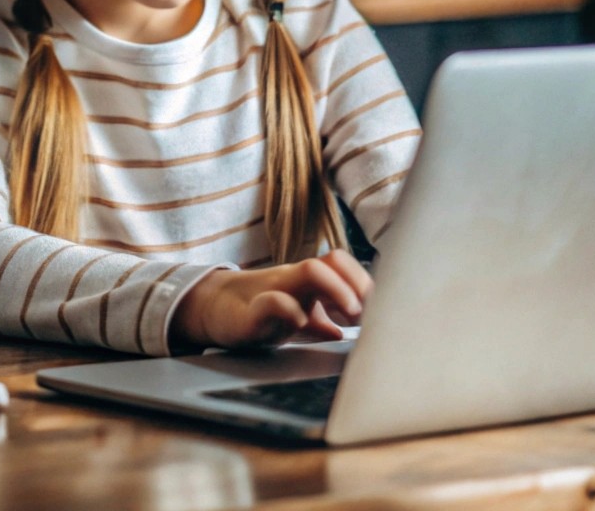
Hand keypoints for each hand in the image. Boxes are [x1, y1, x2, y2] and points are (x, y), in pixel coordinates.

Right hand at [170, 250, 371, 350]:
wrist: (214, 311)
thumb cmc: (259, 313)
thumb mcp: (296, 320)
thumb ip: (320, 323)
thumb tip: (343, 332)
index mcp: (308, 283)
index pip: (342, 266)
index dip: (364, 283)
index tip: (381, 310)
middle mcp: (295, 281)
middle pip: (333, 261)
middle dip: (358, 283)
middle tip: (370, 310)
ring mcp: (275, 291)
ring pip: (310, 272)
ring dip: (337, 289)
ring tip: (351, 314)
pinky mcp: (253, 311)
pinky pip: (273, 302)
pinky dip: (291, 311)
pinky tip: (302, 322)